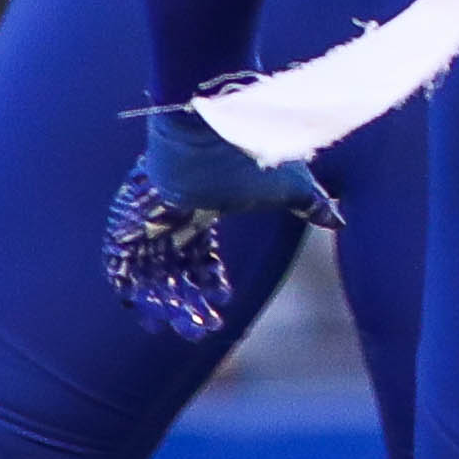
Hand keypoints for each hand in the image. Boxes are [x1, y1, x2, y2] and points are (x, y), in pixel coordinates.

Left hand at [101, 101, 335, 343]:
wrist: (213, 127)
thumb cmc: (249, 154)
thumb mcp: (288, 186)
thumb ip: (310, 206)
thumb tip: (340, 220)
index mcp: (201, 212)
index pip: (199, 257)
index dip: (209, 283)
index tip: (222, 302)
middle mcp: (171, 218)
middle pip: (172, 271)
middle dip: (185, 303)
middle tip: (199, 330)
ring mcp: (149, 218)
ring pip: (147, 272)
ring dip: (158, 303)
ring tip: (171, 328)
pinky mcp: (131, 217)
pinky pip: (119, 259)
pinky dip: (127, 284)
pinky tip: (141, 307)